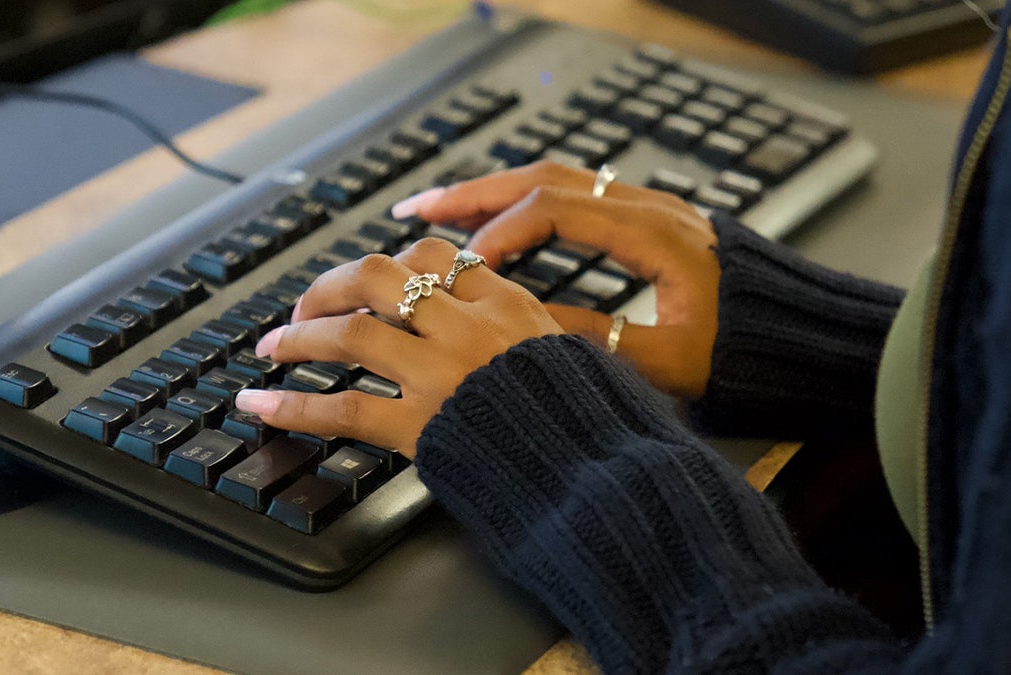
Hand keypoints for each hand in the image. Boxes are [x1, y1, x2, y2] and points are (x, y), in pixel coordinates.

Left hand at [232, 238, 562, 457]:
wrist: (595, 471)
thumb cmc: (582, 418)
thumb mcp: (564, 351)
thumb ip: (518, 328)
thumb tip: (486, 313)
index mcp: (505, 304)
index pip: (434, 256)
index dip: (390, 262)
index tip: (367, 278)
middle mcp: (468, 328)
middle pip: (380, 278)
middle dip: (331, 286)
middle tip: (306, 308)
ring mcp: (441, 374)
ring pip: (352, 332)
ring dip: (300, 338)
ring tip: (272, 348)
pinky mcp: (422, 424)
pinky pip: (345, 409)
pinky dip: (295, 407)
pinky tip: (264, 406)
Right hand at [391, 160, 719, 397]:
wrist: (811, 340)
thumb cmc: (748, 355)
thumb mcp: (665, 362)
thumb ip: (591, 339)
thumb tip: (521, 323)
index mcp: (654, 234)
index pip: (552, 208)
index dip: (498, 232)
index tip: (461, 264)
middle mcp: (649, 208)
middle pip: (544, 177)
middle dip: (476, 193)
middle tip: (417, 210)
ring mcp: (651, 209)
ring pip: (559, 179)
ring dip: (498, 191)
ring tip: (443, 211)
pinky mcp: (654, 222)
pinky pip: (579, 194)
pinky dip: (530, 202)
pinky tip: (504, 223)